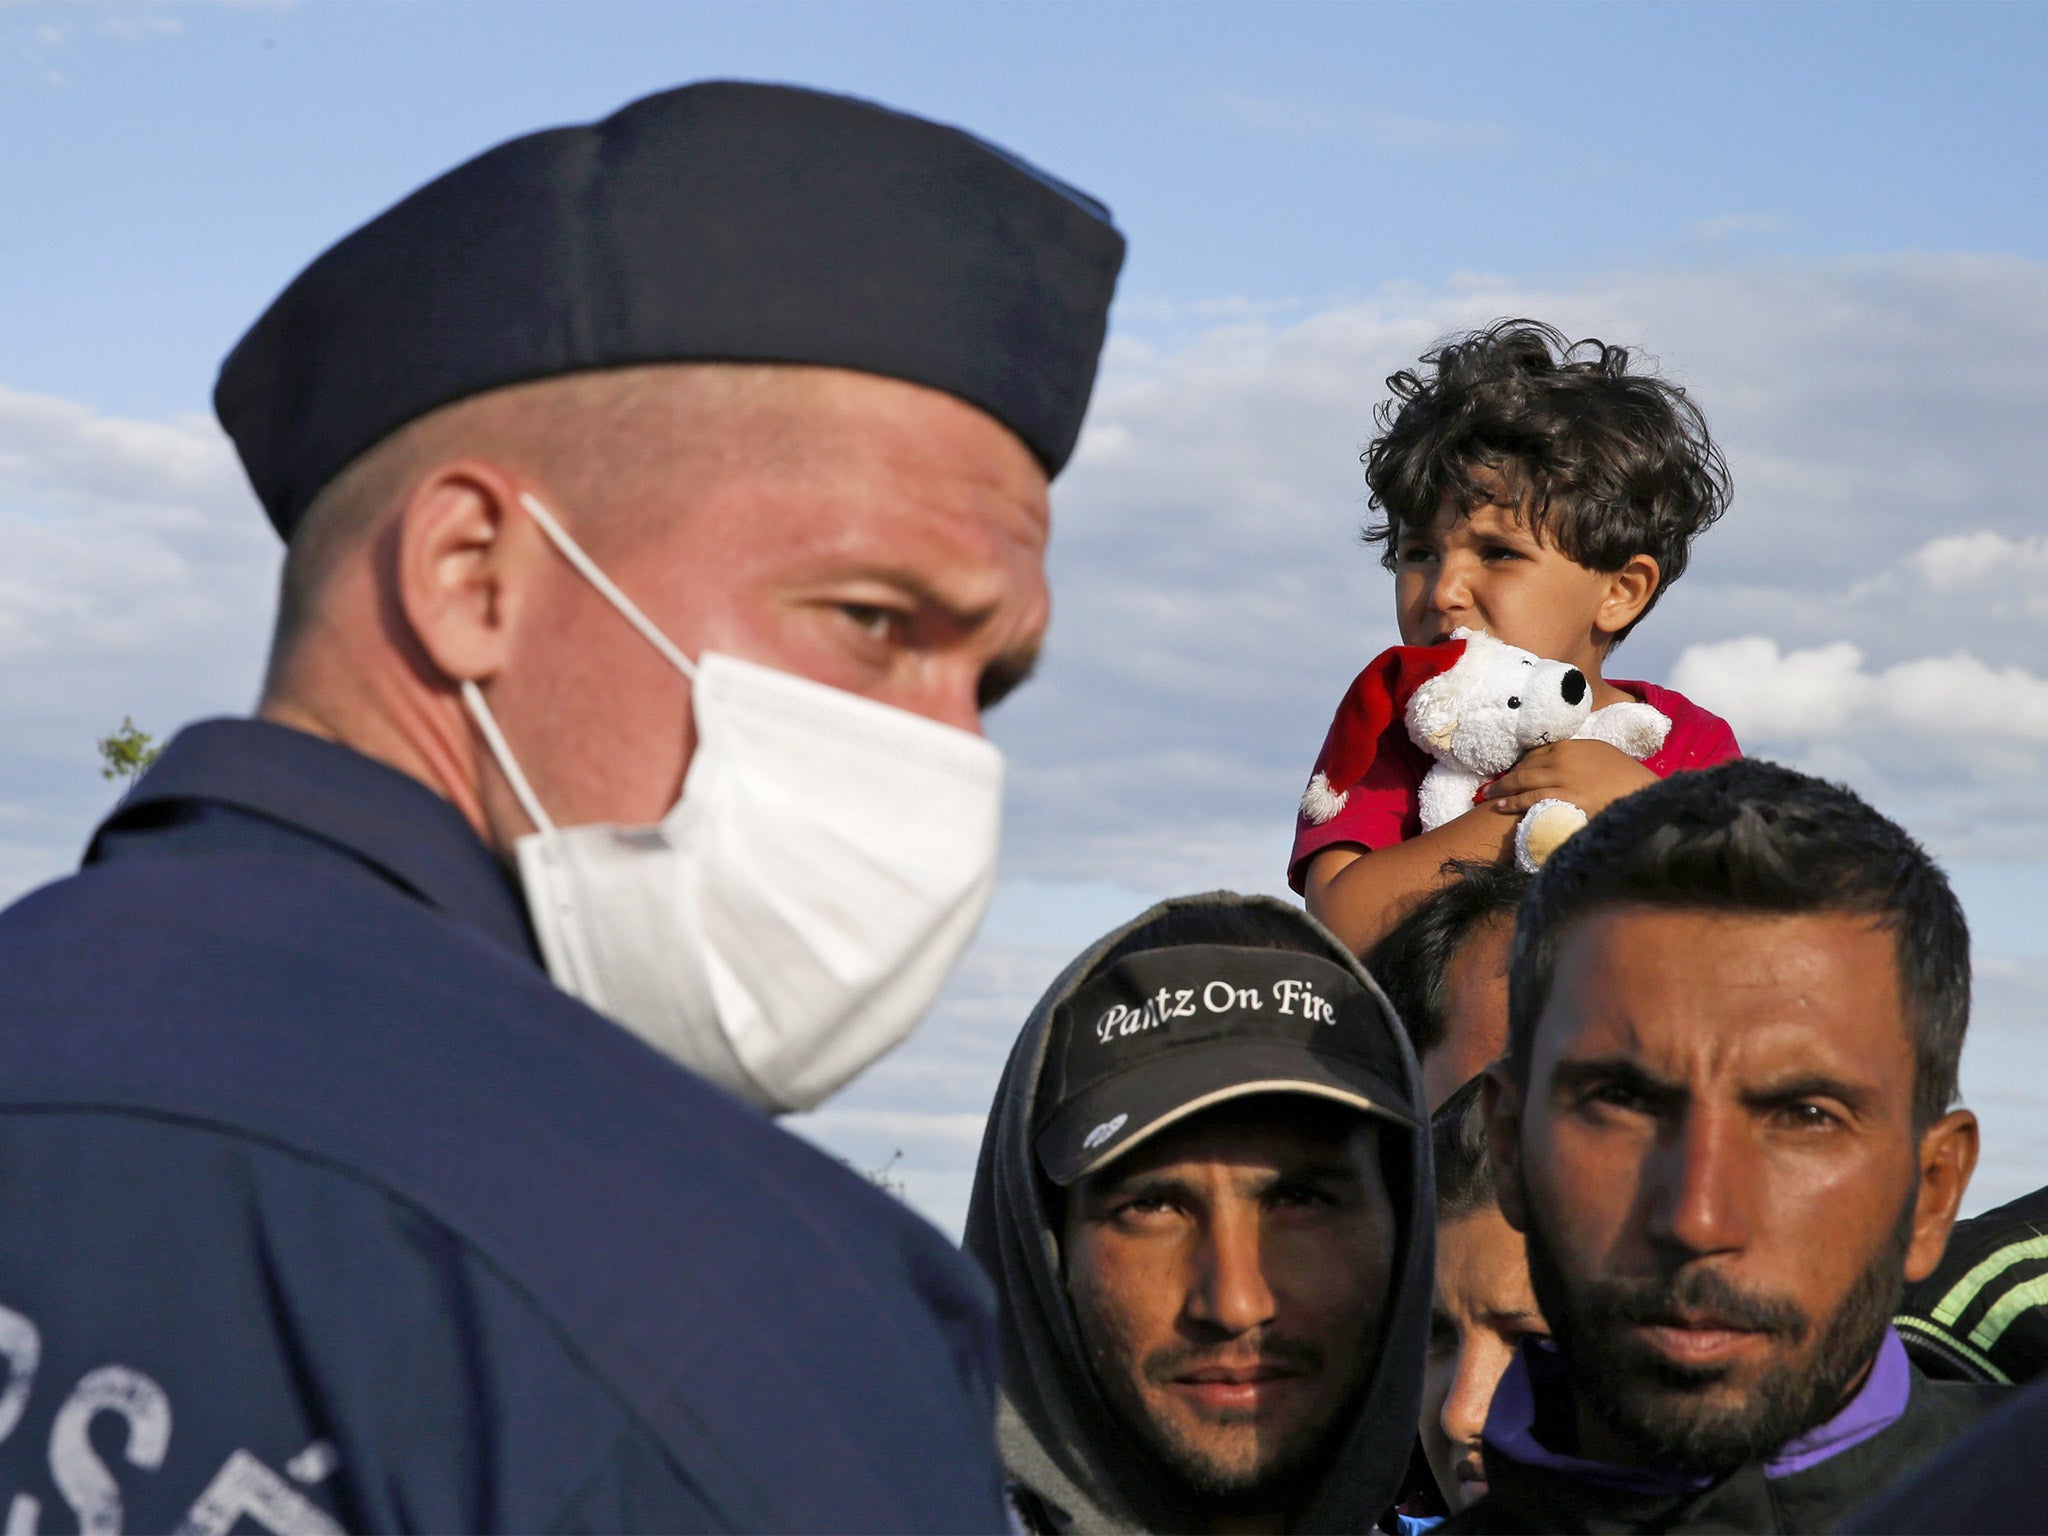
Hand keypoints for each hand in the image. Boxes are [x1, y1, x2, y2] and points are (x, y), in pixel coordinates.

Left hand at [1480, 739, 1658, 818]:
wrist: (1641, 792)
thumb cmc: (1623, 775)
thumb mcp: (1598, 753)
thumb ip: (1575, 754)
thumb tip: (1558, 760)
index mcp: (1570, 745)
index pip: (1535, 752)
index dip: (1520, 763)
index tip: (1511, 770)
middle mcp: (1562, 759)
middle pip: (1525, 766)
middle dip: (1506, 776)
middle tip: (1492, 785)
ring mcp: (1562, 779)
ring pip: (1523, 782)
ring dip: (1503, 789)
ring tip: (1490, 795)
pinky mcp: (1564, 799)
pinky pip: (1531, 799)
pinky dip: (1514, 802)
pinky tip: (1501, 806)